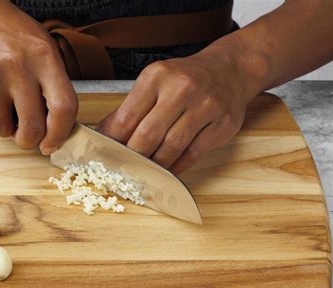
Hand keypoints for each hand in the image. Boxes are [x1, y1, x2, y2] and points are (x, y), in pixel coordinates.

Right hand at [0, 0, 76, 152]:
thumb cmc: (10, 31)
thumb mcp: (43, 47)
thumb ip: (54, 83)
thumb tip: (59, 126)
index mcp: (45, 58)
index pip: (63, 107)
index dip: (60, 134)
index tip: (52, 144)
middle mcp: (19, 67)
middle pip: (32, 127)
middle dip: (30, 141)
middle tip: (27, 136)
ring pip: (3, 129)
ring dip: (6, 129)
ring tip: (6, 111)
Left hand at [98, 51, 250, 174]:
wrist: (228, 70)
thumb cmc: (185, 79)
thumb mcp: (154, 82)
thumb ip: (130, 108)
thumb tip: (104, 134)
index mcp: (157, 76)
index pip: (127, 117)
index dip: (114, 141)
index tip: (107, 155)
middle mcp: (182, 88)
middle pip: (148, 135)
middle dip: (133, 157)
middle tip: (124, 169)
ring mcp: (206, 106)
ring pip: (172, 147)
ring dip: (155, 165)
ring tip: (145, 173)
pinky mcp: (224, 124)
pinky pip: (194, 153)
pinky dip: (177, 167)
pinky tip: (167, 172)